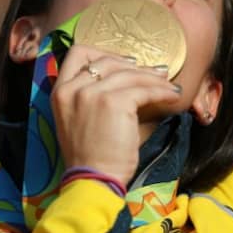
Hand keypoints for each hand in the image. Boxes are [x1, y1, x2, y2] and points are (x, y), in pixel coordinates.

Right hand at [51, 45, 181, 187]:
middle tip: (157, 73)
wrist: (93, 179)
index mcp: (60, 91)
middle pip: (109, 60)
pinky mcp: (115, 102)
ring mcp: (92, 94)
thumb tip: (130, 74)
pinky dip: (161, 91)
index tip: (126, 64)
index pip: (78, 54)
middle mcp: (72, 89)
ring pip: (131, 74)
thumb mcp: (81, 118)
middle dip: (136, 66)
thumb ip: (94, 95)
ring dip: (155, 79)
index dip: (105, 54)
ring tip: (169, 86)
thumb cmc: (92, 154)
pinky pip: (144, 90)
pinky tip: (172, 96)